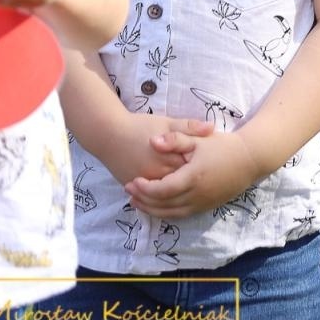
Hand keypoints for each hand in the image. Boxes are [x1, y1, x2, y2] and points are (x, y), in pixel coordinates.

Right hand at [97, 114, 215, 185]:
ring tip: (189, 187)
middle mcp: (156, 175)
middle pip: (180, 184)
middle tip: (204, 180)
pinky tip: (172, 193)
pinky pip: (149, 195)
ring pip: (164, 194)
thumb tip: (212, 128)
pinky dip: (161, 195)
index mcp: (168, 159)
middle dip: (192, 184)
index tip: (213, 166)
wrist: (107, 134)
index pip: (192, 170)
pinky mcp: (132, 186)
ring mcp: (143, 183)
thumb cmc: (140, 126)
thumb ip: (189, 127)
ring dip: (177, 192)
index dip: (204, 169)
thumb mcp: (167, 123)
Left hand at [125, 129, 260, 218]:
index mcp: (193, 177)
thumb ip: (175, 139)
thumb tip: (153, 141)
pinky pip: (181, 215)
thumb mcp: (200, 139)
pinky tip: (156, 206)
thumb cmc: (224, 146)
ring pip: (170, 213)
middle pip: (162, 204)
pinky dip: (165, 213)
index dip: (144, 188)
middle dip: (143, 199)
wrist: (251, 159)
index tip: (132, 181)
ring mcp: (202, 203)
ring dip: (151, 209)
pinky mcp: (206, 206)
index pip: (162, 190)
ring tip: (136, 201)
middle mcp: (197, 194)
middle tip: (128, 191)